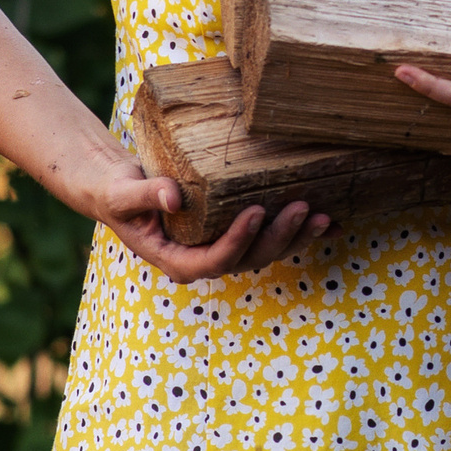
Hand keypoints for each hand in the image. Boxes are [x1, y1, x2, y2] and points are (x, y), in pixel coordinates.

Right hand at [61, 145, 327, 282]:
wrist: (122, 189)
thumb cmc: (118, 193)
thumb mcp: (123, 194)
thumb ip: (146, 195)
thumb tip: (173, 196)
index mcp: (177, 260)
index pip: (213, 261)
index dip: (238, 241)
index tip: (257, 211)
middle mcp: (205, 259)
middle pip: (249, 259)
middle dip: (278, 236)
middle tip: (300, 206)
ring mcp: (223, 248)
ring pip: (266, 252)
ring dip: (296, 237)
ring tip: (321, 214)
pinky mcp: (236, 234)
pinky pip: (272, 238)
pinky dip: (301, 233)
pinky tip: (332, 222)